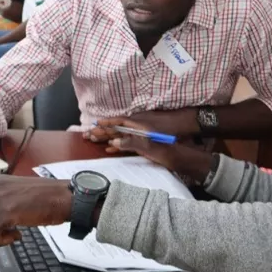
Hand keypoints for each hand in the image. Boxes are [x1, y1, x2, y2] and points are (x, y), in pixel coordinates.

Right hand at [98, 119, 213, 183]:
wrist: (184, 146)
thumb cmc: (169, 145)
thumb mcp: (150, 146)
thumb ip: (131, 143)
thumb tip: (114, 143)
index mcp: (138, 125)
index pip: (118, 123)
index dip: (106, 124)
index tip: (94, 125)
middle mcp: (137, 127)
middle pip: (116, 128)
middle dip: (102, 131)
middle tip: (87, 134)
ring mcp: (141, 133)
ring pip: (120, 134)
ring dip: (107, 137)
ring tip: (94, 140)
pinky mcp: (144, 140)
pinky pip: (126, 140)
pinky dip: (117, 144)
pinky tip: (111, 148)